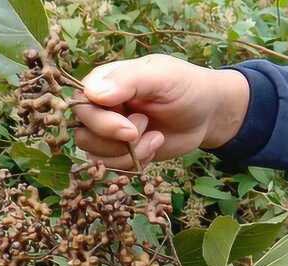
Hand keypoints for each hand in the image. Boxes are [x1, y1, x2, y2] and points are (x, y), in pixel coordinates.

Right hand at [73, 54, 249, 168]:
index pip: (80, 105)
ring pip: (95, 154)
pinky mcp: (118, 150)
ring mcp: (108, 130)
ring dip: (128, 153)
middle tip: (143, 130)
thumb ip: (128, 81)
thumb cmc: (186, 87)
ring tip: (155, 138)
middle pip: (83, 133)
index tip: (129, 129)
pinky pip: (111, 166)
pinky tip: (154, 145)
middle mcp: (100, 106)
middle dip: (115, 140)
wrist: (207, 113)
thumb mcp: (162, 77)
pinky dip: (135, 161)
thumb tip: (93, 92)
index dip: (100, 122)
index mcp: (103, 81)